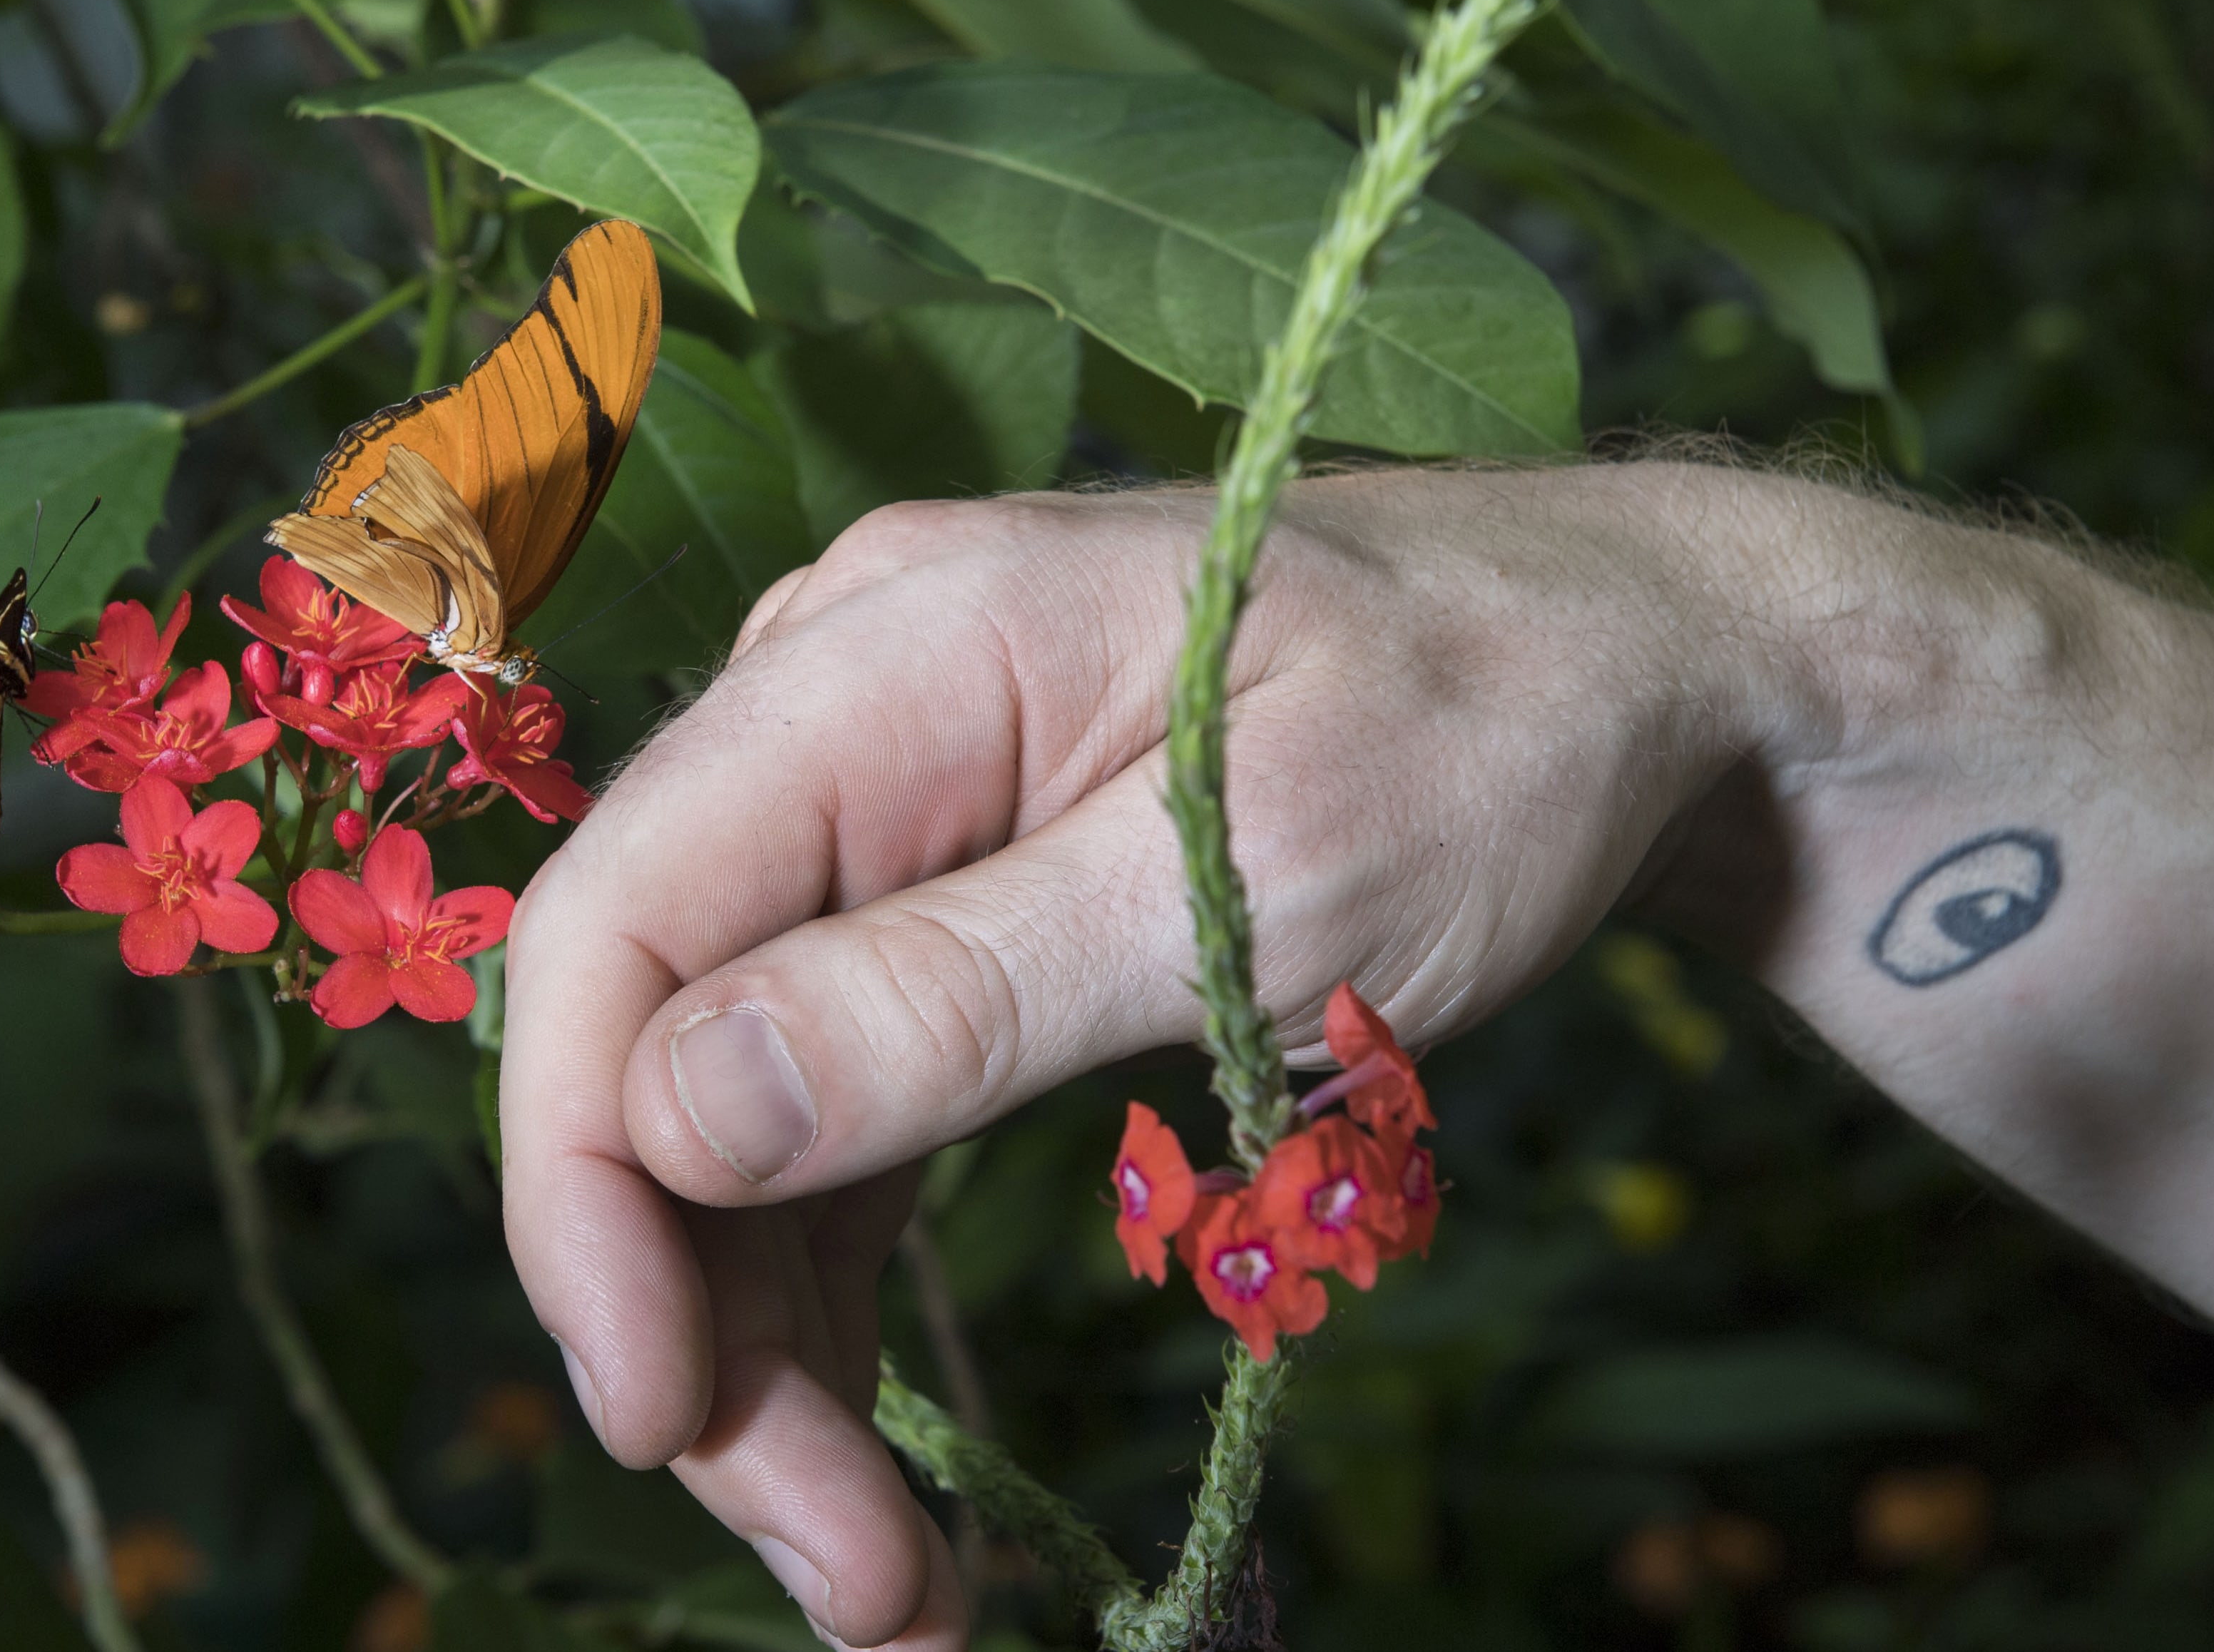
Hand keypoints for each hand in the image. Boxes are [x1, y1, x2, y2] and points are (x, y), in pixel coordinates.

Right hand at [498, 464, 1767, 1645]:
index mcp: (881, 655)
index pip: (617, 924)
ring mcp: (878, 811)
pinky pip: (833, 1114)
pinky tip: (888, 1456)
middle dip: (709, 1325)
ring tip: (890, 1582)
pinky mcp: (937, 906)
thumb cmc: (1487, 736)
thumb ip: (961, 991)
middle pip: (657, 1045)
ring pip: (732, 1115)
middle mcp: (833, 716)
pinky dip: (843, 1288)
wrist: (1627, 671)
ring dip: (777, 1351)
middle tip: (849, 1575)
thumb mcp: (1257, 883)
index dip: (585, 1187)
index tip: (661, 1419)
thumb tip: (671, 1112)